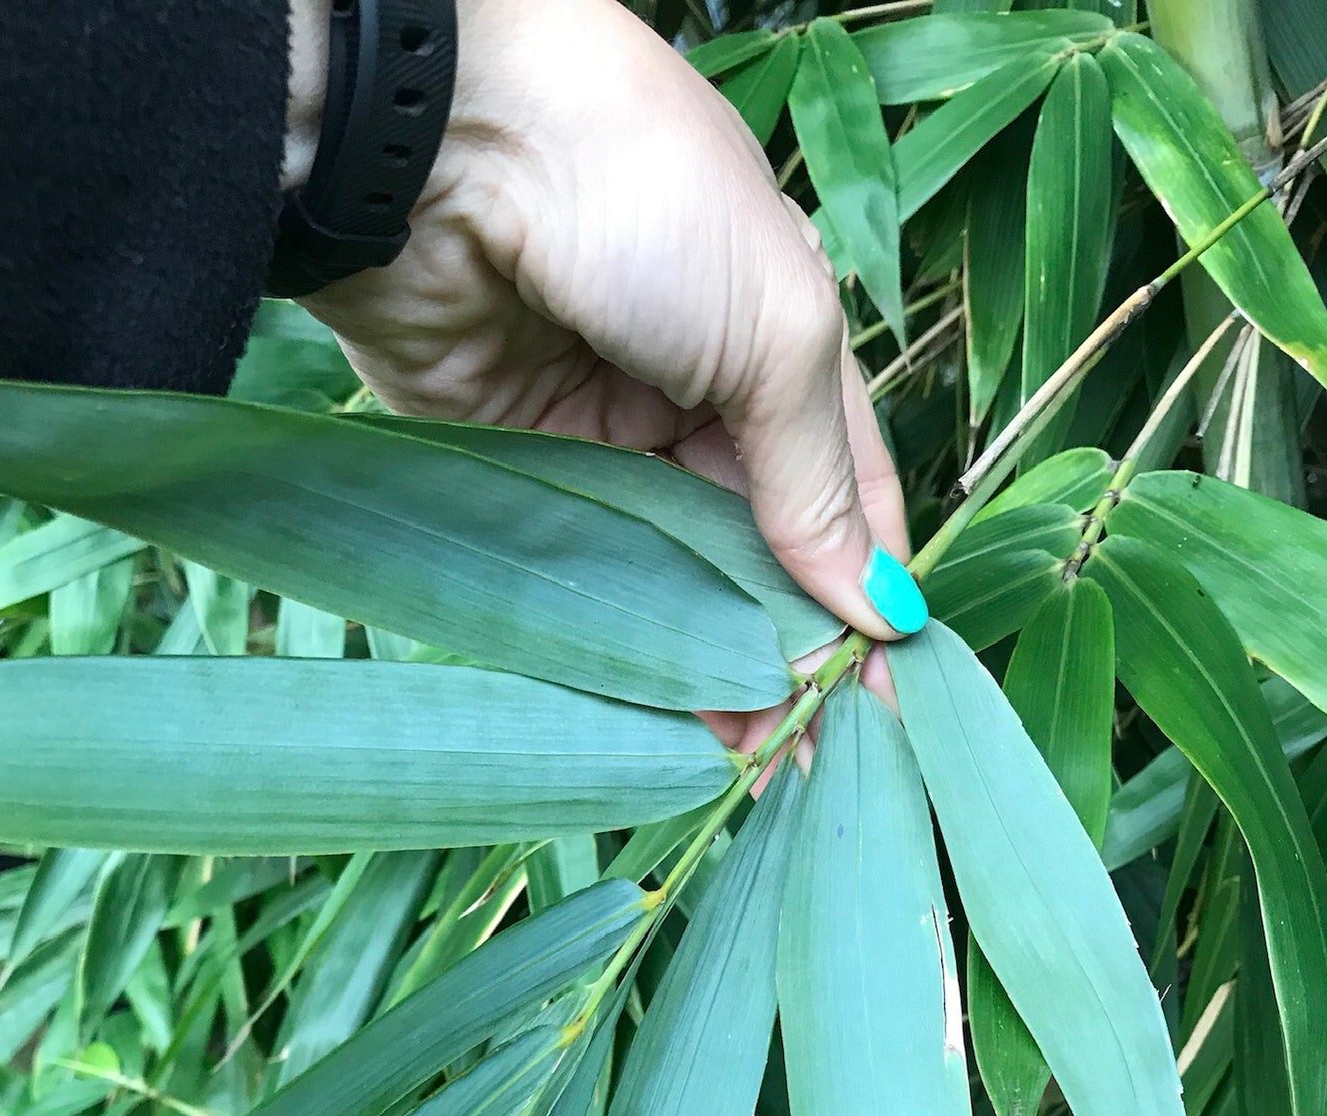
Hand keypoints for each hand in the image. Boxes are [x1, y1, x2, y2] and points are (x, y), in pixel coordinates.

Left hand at [292, 0, 921, 739]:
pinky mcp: (516, 471)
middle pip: (757, 555)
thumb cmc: (643, 197)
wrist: (443, 140)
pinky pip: (584, 574)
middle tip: (802, 763)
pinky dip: (620, 641)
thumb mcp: (777, 329)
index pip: (846, 500)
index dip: (868, 600)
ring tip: (738, 762)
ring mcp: (605, 441)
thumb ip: (818, 477)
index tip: (883, 705)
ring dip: (706, 666)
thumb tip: (878, 604)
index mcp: (782, 350)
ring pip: (672, 580)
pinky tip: (651, 710)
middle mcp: (699, 400)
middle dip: (784, 655)